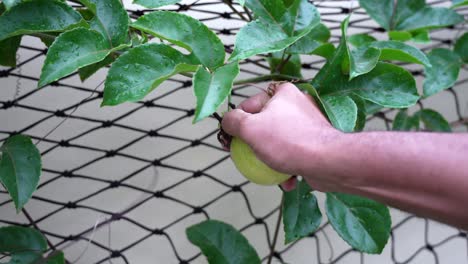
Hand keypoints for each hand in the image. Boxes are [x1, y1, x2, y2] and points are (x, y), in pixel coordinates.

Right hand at [222, 83, 341, 190]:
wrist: (328, 162)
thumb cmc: (288, 141)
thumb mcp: (250, 128)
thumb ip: (233, 121)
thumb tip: (226, 120)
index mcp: (282, 93)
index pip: (249, 105)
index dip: (237, 123)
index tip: (230, 141)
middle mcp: (296, 105)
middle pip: (263, 125)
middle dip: (253, 144)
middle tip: (245, 159)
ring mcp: (307, 125)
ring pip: (277, 141)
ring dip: (268, 158)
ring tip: (267, 172)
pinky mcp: (315, 144)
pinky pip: (293, 153)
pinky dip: (286, 166)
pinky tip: (286, 181)